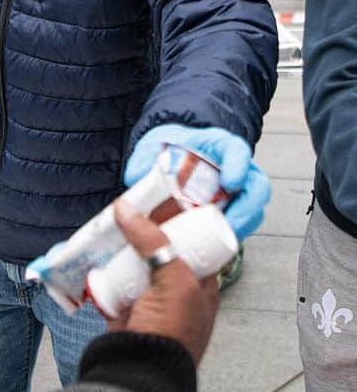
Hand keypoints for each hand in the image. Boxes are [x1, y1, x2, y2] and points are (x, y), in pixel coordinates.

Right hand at [109, 200, 219, 365]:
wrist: (140, 370)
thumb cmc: (171, 332)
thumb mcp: (175, 280)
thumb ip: (154, 241)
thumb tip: (127, 208)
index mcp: (201, 282)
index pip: (194, 240)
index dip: (179, 218)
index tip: (160, 196)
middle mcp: (176, 286)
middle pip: (159, 245)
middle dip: (144, 225)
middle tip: (129, 203)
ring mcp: (149, 294)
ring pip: (134, 257)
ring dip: (122, 240)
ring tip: (110, 218)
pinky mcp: (123, 301)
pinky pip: (113, 273)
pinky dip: (105, 260)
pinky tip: (97, 244)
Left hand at [125, 123, 271, 240]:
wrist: (169, 155)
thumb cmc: (167, 149)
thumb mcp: (152, 148)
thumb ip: (142, 161)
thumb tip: (134, 179)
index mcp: (219, 146)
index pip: (237, 150)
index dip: (239, 165)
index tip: (231, 181)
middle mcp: (236, 168)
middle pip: (256, 186)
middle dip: (247, 207)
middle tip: (230, 222)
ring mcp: (238, 191)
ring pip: (254, 208)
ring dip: (242, 225)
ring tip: (224, 238)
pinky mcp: (232, 210)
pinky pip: (242, 224)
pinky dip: (232, 235)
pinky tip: (218, 245)